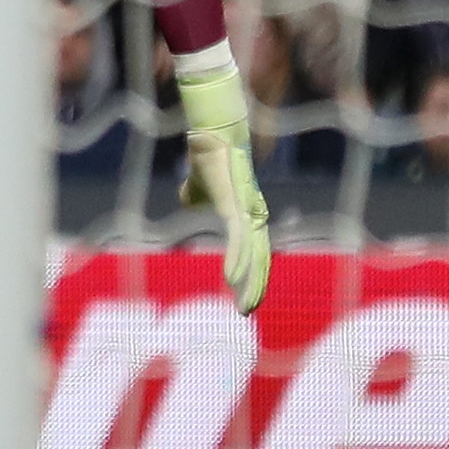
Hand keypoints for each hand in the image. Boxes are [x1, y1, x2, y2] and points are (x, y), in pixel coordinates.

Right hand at [176, 54, 271, 313]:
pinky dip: (238, 261)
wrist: (208, 136)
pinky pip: (240, 240)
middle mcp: (252, 214)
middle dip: (255, 285)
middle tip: (246, 311)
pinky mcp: (237, 206)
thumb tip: (188, 201)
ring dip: (251, 281)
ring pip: (255, 253)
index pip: (254, 249)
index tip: (242, 298)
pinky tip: (234, 279)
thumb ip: (195, 196)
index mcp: (245, 213)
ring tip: (245, 305)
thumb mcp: (197, 185)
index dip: (252, 273)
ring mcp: (247, 210)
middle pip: (260, 256)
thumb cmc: (207, 157)